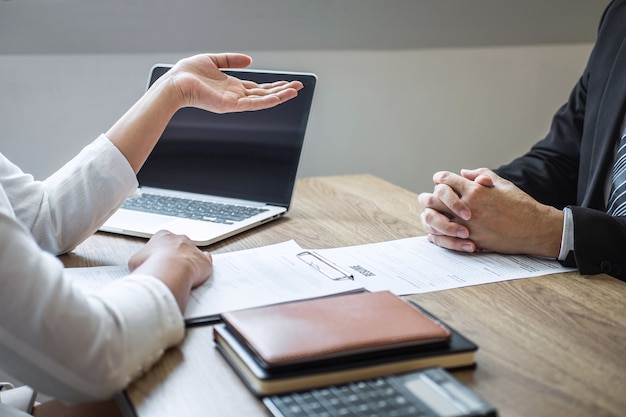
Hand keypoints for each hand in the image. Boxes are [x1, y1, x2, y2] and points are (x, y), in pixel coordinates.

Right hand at [127, 230, 212, 310]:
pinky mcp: (204, 260)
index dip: (158, 252)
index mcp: (162, 236)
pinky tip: (198, 271)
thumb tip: (139, 266)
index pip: (161, 240)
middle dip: (173, 255)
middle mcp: (180, 239)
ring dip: (187, 261)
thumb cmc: (152, 265)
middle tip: (168, 269)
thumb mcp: (135, 261)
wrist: (170, 271)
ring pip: (191, 252)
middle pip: (177, 245)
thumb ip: (140, 260)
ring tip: (180, 274)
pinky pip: (206, 259)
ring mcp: (193, 248)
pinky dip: (203, 264)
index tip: (156, 262)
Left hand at [159, 53, 303, 112]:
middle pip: (264, 94)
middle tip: (299, 87)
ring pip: (262, 100)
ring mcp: (233, 102)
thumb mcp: (213, 61)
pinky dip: (266, 102)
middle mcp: (235, 96)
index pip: (258, 88)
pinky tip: (278, 98)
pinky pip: (251, 104)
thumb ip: (231, 60)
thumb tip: (249, 60)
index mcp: (232, 86)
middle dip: (282, 90)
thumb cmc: (188, 73)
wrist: (175, 82)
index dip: (273, 85)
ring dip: (280, 96)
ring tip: (295, 92)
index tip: (288, 82)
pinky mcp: (229, 106)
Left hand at [418, 168, 562, 257]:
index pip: (443, 179)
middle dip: (429, 198)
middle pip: (432, 199)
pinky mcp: (471, 241)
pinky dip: (437, 236)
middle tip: (430, 200)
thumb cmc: (521, 205)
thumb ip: (481, 175)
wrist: (535, 229)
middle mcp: (467, 206)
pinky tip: (436, 234)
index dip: (439, 180)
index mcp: (474, 190)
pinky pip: (445, 239)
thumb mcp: (502, 184)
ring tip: (433, 216)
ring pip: (434, 220)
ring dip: (431, 217)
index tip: (440, 183)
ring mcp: (468, 225)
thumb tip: (463, 172)